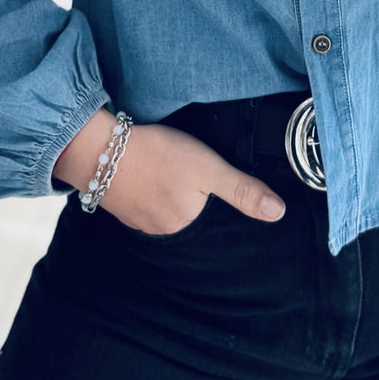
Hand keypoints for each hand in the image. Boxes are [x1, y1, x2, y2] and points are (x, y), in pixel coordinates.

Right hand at [99, 122, 286, 234]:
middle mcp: (160, 231)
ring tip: (172, 172)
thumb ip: (242, 191)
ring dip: (170, 194)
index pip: (210, 222)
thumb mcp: (208, 169)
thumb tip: (278, 213)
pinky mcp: (120, 204)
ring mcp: (136, 219)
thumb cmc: (158, 155)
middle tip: (189, 172)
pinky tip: (152, 173)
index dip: (213, 204)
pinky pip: (144, 201)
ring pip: (164, 208)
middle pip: (186, 216)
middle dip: (192, 200)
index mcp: (183, 226)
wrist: (99, 148)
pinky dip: (150, 190)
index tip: (210, 185)